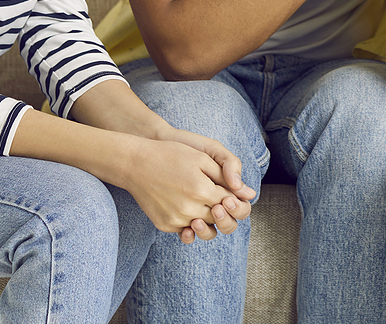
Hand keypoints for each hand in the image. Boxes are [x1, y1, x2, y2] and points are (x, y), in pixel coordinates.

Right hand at [123, 137, 253, 243]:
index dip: (234, 199)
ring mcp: (175, 219)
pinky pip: (185, 230)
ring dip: (208, 218)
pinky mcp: (164, 225)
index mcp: (202, 190)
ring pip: (203, 227)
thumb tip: (249, 194)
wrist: (135, 163)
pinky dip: (190, 221)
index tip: (229, 191)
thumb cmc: (171, 154)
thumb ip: (227, 176)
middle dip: (223, 210)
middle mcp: (189, 209)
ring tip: (203, 203)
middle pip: (218, 219)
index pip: (229, 204)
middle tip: (217, 198)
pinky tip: (187, 206)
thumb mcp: (202, 158)